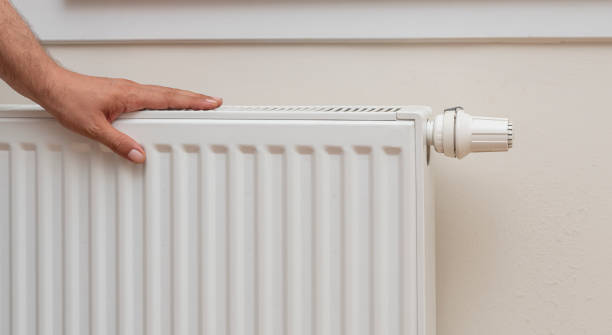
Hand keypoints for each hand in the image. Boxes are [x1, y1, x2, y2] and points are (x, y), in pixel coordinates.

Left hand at [39, 68, 221, 162]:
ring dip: (180, 98)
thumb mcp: (94, 128)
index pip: (169, 99)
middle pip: (170, 94)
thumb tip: (138, 154)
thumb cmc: (68, 100)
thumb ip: (118, 143)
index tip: (211, 102)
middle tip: (213, 102)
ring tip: (196, 105)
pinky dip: (165, 100)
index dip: (192, 101)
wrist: (51, 86)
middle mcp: (132, 90)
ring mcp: (126, 90)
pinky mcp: (120, 93)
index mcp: (131, 96)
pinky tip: (165, 107)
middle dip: (194, 98)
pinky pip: (150, 96)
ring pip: (161, 94)